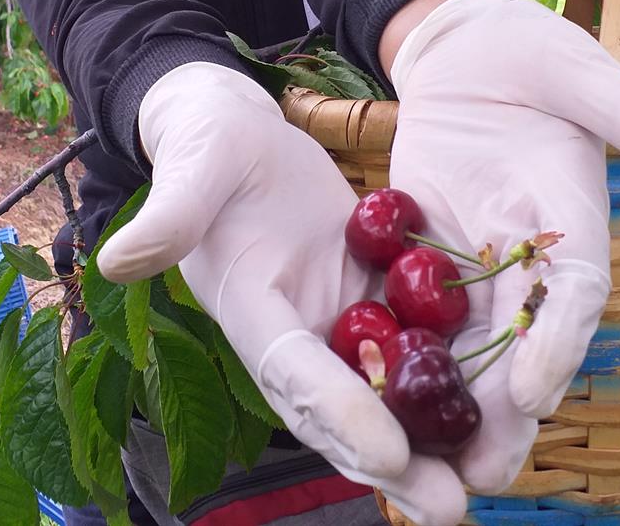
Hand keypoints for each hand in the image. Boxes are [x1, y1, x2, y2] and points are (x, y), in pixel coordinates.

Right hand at [98, 63, 470, 524]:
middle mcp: (293, 330)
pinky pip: (412, 344)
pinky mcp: (367, 296)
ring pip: (385, 391)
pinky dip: (450, 378)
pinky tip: (504, 405)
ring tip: (484, 479)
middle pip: (343, 409)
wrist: (237, 131)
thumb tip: (115, 261)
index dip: (337, 412)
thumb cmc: (207, 140)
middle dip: (394, 462)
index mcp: (248, 308)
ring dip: (431, 439)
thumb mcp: (194, 165)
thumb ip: (169, 213)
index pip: (291, 371)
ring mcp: (333, 319)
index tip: (388, 451)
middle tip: (451, 506)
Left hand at [386, 0, 619, 493]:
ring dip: (457, 405)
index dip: (559, 340)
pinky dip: (404, 355)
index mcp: (575, 216)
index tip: (536, 391)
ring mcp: (478, 257)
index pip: (575, 290)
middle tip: (486, 475)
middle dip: (508, 409)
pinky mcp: (427, 251)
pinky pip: (417, 310)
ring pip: (471, 343)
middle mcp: (532, 252)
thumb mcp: (580, 74)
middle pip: (524, 341)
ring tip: (434, 467)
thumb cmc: (531, 49)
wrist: (465, 47)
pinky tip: (376, 399)